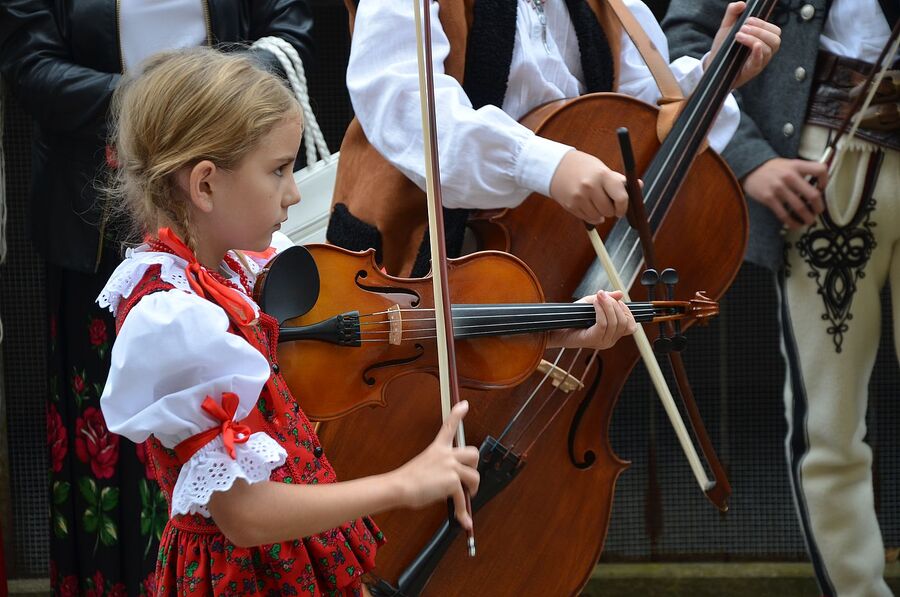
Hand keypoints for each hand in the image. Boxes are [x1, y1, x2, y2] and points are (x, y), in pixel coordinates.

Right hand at [392, 401, 479, 529]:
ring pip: (474, 476)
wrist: (400, 487)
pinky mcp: (452, 481)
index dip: (457, 414)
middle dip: (475, 467)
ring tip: (466, 498)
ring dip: (472, 489)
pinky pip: (463, 498)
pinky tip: (464, 520)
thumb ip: (439, 470)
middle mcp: (445, 454)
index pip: (449, 426)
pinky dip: (464, 512)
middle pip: (473, 453)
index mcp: (437, 448)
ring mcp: (450, 466)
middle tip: (468, 479)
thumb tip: (451, 485)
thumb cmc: (407, 482)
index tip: (464, 404)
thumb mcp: (423, 468)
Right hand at [549, 150, 627, 224]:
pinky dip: (591, 216)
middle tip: (606, 203)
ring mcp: (579, 197)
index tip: (622, 209)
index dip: (624, 207)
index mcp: (603, 175)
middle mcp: (591, 186)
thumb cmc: (585, 168)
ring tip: (595, 202)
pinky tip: (587, 205)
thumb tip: (639, 186)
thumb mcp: (603, 169)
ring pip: (599, 217)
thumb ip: (619, 180)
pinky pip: (588, 219)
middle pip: (609, 211)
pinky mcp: (571, 205)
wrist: (557, 167)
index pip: (621, 197)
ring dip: (600, 214)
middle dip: (611, 210)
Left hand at [549, 290, 636, 349]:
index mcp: (612, 334)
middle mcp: (609, 340)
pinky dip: (600, 311)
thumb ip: (607, 299)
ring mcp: (602, 342)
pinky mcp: (592, 340)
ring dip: (608, 306)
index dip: (627, 311)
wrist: (555, 329)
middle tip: (604, 295)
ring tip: (599, 296)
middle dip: (615, 305)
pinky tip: (595, 303)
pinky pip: (603, 324)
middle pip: (624, 322)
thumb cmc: (572, 317)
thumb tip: (620, 293)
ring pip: (614, 322)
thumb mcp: (591, 304)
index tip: (617, 300)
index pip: (631, 326)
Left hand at [706, 2, 780, 88]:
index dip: (763, 24)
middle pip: (775, 39)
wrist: (712, 65)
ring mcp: (759, 62)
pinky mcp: (751, 71)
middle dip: (760, 31)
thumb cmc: (723, 47)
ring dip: (755, 39)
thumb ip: (732, 13)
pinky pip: (760, 62)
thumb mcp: (727, 28)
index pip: (774, 30)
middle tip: (743, 28)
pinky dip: (758, 53)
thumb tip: (742, 4)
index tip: (747, 20)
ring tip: (738, 36)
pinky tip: (754, 46)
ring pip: (769, 49)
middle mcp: (764, 51)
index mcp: (762, 40)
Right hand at [742, 158, 827, 228]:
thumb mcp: (789, 163)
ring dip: (807, 218)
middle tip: (818, 211)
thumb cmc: (772, 168)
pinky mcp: (769, 198)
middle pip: (813, 195)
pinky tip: (795, 224)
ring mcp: (778, 188)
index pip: (819, 170)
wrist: (750, 168)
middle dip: (819, 207)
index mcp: (796, 165)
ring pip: (800, 208)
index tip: (822, 189)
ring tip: (809, 220)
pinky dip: (792, 222)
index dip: (825, 181)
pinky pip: (784, 214)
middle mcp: (789, 176)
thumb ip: (803, 171)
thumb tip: (817, 186)